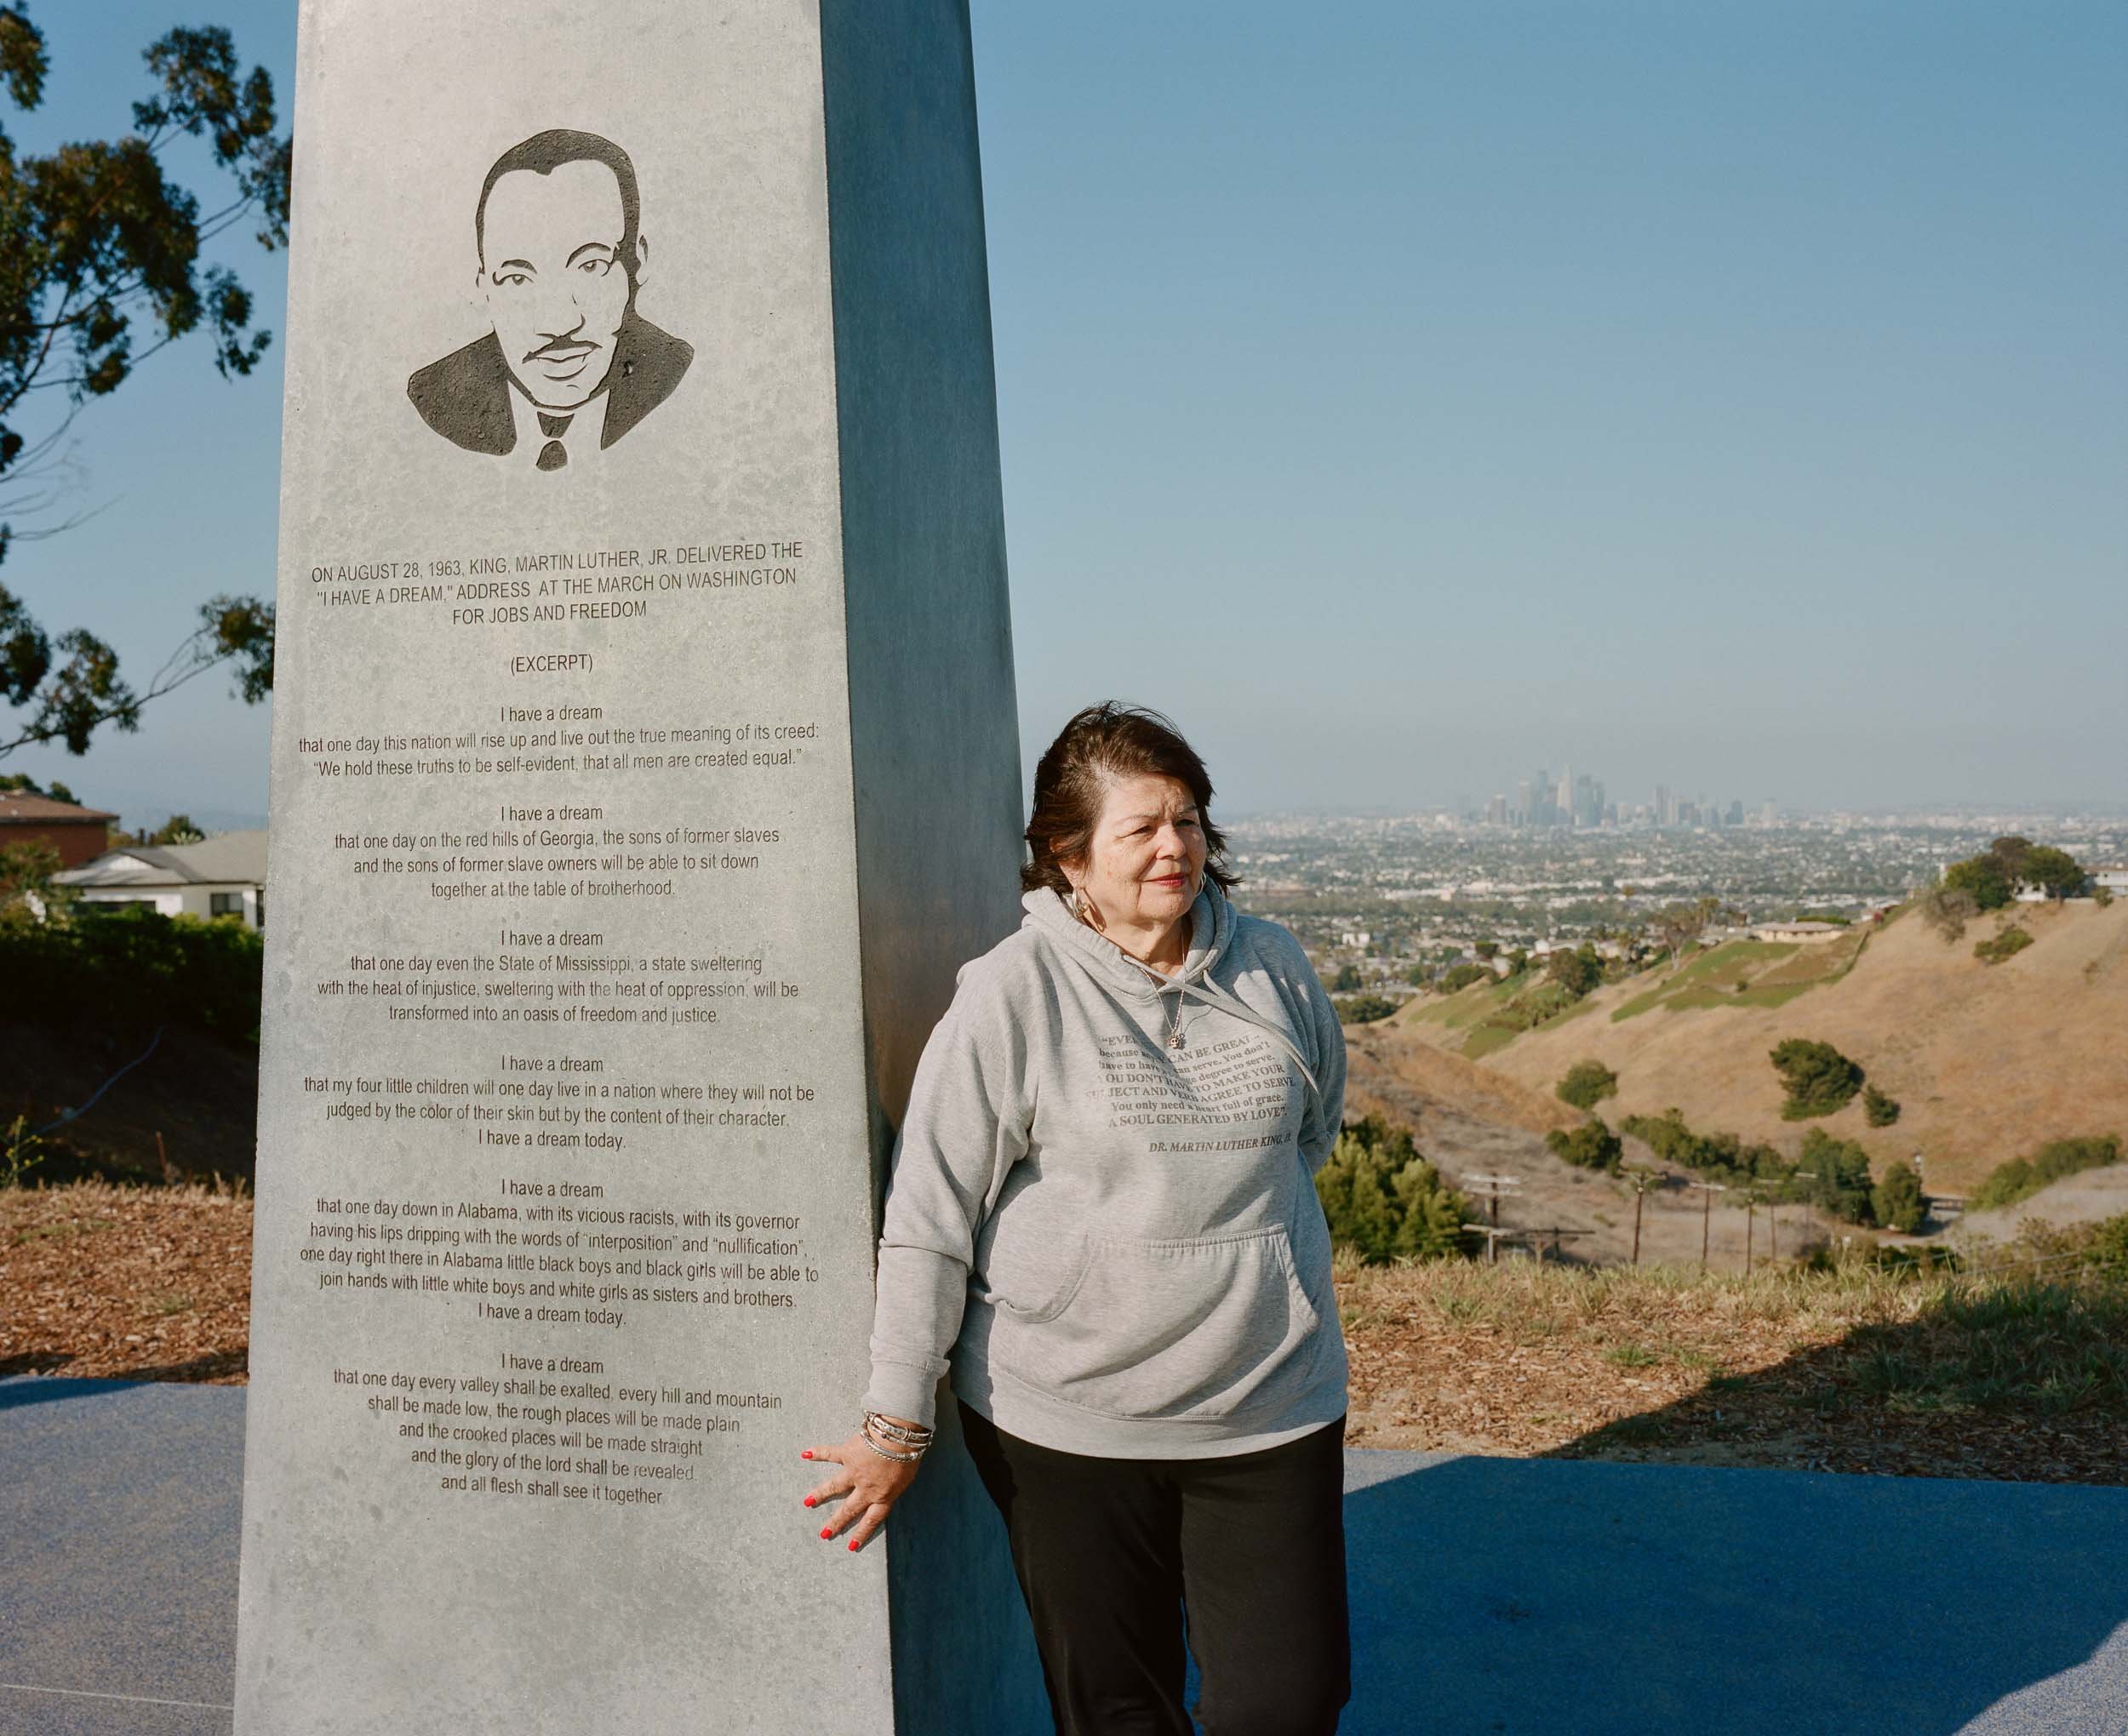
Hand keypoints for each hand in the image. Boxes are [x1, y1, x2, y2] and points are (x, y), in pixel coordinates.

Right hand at [800, 1422, 923, 1553]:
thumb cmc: (908, 1455)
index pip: (871, 1520)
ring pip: (834, 1486)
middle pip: (849, 1509)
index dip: (861, 1533)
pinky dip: (818, 1453)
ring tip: (807, 1502)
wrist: (899, 1438)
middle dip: (836, 1522)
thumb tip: (890, 1489)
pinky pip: (830, 1454)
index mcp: (883, 1496)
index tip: (851, 1546)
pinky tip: (805, 1454)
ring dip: (820, 1494)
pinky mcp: (848, 1454)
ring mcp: (854, 1472)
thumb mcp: (908, 1479)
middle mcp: (866, 1488)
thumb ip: (895, 1487)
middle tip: (824, 1533)